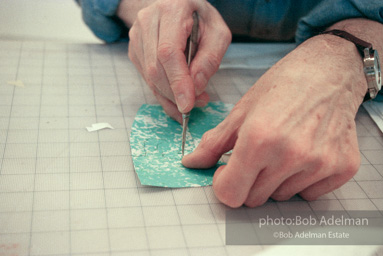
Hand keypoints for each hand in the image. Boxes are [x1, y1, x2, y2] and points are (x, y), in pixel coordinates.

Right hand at [127, 0, 230, 121]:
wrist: (175, 5)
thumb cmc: (199, 18)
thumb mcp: (218, 33)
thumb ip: (210, 59)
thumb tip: (197, 87)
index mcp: (171, 11)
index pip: (168, 52)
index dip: (177, 81)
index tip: (187, 104)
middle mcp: (148, 21)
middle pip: (156, 68)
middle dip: (176, 93)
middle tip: (197, 103)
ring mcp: (137, 36)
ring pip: (150, 77)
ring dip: (170, 96)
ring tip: (191, 100)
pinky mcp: (135, 50)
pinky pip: (147, 79)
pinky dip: (163, 93)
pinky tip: (177, 96)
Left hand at [182, 34, 366, 206]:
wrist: (328, 71)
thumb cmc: (283, 85)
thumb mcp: (241, 111)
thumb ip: (213, 143)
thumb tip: (192, 163)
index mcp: (259, 140)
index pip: (230, 194)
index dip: (223, 184)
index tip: (227, 172)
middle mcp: (291, 155)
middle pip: (254, 199)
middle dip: (247, 182)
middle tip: (255, 156)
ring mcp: (319, 163)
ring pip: (281, 196)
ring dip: (275, 180)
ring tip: (283, 148)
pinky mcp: (342, 167)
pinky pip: (310, 194)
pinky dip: (302, 180)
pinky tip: (305, 152)